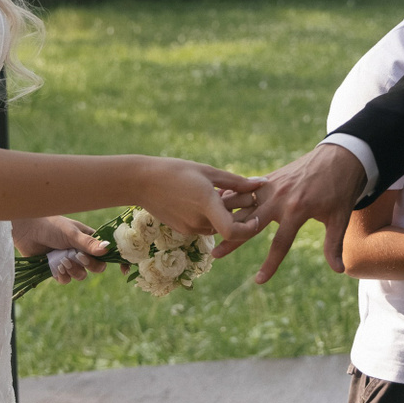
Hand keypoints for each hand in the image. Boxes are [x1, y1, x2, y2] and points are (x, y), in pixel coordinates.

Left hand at [12, 216, 108, 283]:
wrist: (27, 231)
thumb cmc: (51, 226)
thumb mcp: (71, 234)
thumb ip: (88, 243)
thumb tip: (107, 249)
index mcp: (88, 240)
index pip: (106, 252)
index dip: (113, 261)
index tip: (122, 270)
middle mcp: (81, 251)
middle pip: (96, 267)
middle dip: (90, 265)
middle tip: (79, 257)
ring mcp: (69, 261)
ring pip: (81, 275)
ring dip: (74, 271)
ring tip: (63, 261)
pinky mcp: (56, 269)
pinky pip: (66, 279)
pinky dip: (62, 275)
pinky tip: (56, 267)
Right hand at [135, 158, 260, 239]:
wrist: (142, 182)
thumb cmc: (176, 171)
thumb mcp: (208, 172)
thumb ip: (236, 181)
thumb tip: (261, 184)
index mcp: (207, 204)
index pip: (233, 231)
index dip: (249, 228)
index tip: (255, 217)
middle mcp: (199, 221)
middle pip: (230, 225)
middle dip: (241, 212)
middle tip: (243, 192)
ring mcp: (190, 228)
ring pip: (218, 226)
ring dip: (226, 214)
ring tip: (223, 193)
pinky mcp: (183, 230)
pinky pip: (206, 226)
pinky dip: (212, 216)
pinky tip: (206, 199)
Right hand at [218, 143, 364, 282]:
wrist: (340, 156)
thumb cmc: (341, 189)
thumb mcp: (340, 217)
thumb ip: (334, 244)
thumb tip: (339, 271)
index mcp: (296, 210)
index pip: (280, 244)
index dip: (270, 265)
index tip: (259, 281)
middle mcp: (279, 198)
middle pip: (251, 224)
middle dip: (233, 240)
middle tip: (215, 254)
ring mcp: (272, 186)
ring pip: (244, 204)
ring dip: (226, 216)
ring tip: (208, 228)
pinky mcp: (270, 178)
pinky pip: (247, 190)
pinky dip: (233, 197)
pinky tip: (218, 205)